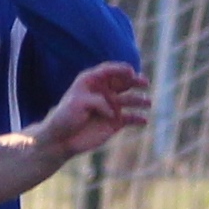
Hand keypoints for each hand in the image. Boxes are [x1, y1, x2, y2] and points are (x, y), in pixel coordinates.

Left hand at [35, 62, 150, 158]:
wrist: (61, 139)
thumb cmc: (66, 117)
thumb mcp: (78, 103)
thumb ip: (97, 102)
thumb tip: (113, 111)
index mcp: (92, 81)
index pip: (109, 70)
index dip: (121, 69)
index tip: (130, 72)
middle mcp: (104, 92)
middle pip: (124, 82)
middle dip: (135, 81)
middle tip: (145, 83)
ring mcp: (111, 107)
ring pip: (130, 100)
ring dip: (140, 100)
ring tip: (147, 103)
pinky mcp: (115, 122)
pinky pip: (131, 118)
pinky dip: (138, 119)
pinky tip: (144, 121)